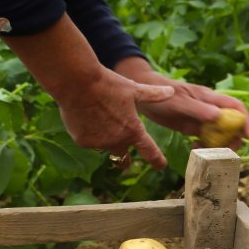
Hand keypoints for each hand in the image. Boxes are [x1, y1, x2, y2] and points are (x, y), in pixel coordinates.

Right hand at [56, 68, 173, 168]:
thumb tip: (172, 90)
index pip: (150, 151)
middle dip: (126, 160)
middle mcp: (118, 141)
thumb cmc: (108, 84)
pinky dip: (89, 133)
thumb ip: (153, 95)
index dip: (157, 160)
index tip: (161, 166)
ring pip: (104, 146)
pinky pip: (89, 140)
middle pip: (124, 158)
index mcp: (133, 130)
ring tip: (98, 118)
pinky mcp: (83, 141)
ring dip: (105, 140)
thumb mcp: (133, 89)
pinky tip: (84, 117)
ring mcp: (100, 143)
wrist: (77, 83)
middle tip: (126, 160)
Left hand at [114, 57, 248, 147]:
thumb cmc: (162, 92)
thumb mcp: (180, 101)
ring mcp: (201, 118)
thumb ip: (198, 109)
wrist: (143, 94)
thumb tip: (219, 116)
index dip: (245, 120)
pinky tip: (194, 147)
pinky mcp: (191, 127)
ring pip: (218, 134)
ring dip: (217, 144)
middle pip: (231, 124)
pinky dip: (204, 145)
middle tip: (224, 150)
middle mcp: (209, 108)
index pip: (236, 107)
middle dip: (232, 138)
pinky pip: (205, 138)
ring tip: (204, 150)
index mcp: (210, 98)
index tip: (246, 136)